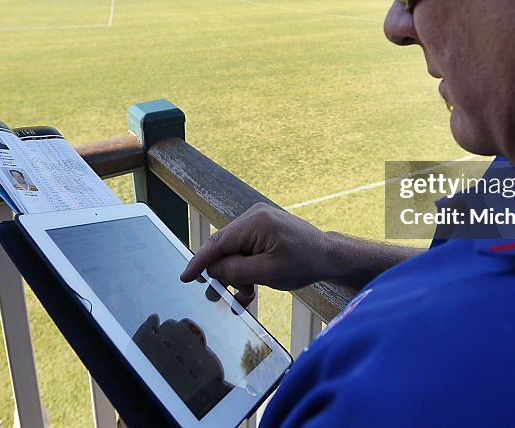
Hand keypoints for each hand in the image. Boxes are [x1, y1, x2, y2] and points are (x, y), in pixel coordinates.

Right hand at [180, 204, 332, 305]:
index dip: (199, 262)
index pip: (218, 243)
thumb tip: (211, 269)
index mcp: (255, 222)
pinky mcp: (263, 230)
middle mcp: (254, 217)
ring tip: (244, 296)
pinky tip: (250, 289)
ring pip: (234, 252)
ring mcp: (259, 222)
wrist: (329, 257)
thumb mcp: (267, 273)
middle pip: (225, 248)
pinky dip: (245, 268)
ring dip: (236, 275)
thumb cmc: (304, 263)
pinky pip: (245, 250)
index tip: (185, 277)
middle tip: (217, 296)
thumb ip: (235, 271)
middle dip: (223, 274)